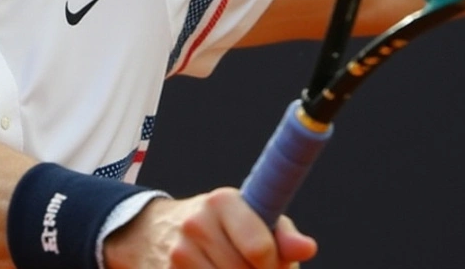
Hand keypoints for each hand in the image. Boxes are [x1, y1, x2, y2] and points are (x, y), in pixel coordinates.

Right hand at [104, 188, 317, 267]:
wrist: (157, 231)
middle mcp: (196, 224)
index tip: (270, 264)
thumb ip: (282, 234)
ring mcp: (177, 253)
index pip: (260, 248)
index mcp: (222, 201)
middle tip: (249, 268)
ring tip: (228, 268)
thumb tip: (307, 248)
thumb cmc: (220, 225)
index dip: (273, 265)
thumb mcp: (252, 216)